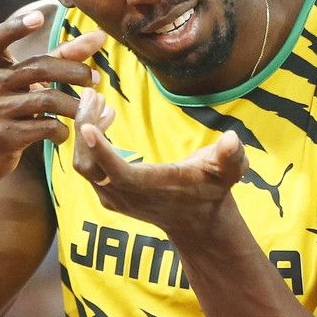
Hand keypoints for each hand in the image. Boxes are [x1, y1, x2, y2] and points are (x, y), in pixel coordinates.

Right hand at [0, 10, 105, 191]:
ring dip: (74, 105)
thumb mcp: (16, 85)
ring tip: (87, 110)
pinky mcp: (3, 137)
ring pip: (46, 100)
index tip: (38, 17)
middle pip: (38, 68)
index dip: (15, 27)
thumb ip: (55, 59)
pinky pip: (44, 128)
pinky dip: (62, 130)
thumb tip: (97, 38)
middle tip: (95, 78)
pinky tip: (64, 133)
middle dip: (73, 71)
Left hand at [73, 88, 248, 232]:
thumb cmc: (212, 189)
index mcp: (153, 188)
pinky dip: (88, 141)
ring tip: (99, 100)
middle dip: (85, 128)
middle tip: (93, 94)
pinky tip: (104, 116)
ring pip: (84, 165)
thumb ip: (231, 156)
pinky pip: (88, 166)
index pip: (119, 173)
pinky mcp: (107, 193)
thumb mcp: (229, 171)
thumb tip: (232, 139)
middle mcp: (126, 197)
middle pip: (89, 166)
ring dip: (84, 132)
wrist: (197, 222)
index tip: (87, 126)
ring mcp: (113, 197)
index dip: (102, 152)